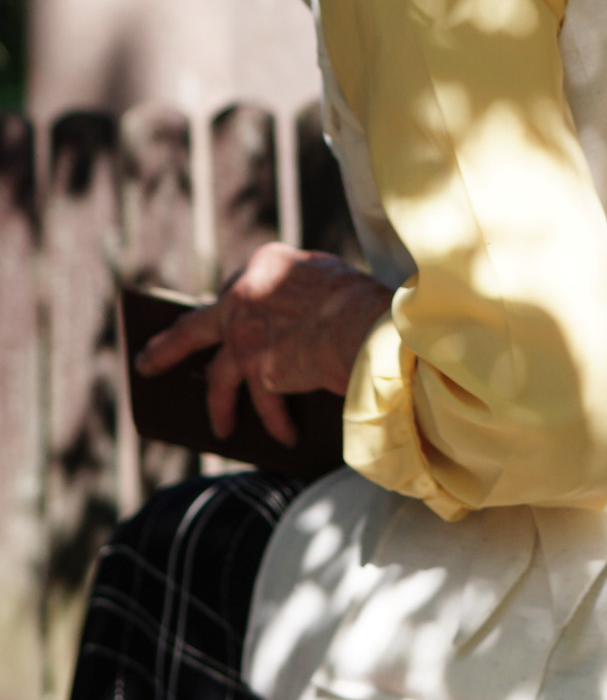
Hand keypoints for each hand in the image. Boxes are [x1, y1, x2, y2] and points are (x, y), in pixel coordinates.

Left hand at [137, 243, 394, 447]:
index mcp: (267, 263)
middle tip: (146, 362)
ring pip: (216, 376)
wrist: (366, 325)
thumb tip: (283, 332)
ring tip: (220, 427)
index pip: (237, 290)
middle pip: (195, 327)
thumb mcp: (325, 279)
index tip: (213, 322)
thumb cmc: (362, 302)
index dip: (229, 312)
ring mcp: (243, 332)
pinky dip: (275, 421)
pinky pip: (260, 403)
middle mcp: (245, 293)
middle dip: (168, 346)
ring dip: (218, 406)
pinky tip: (284, 437)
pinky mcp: (253, 368)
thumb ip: (297, 293)